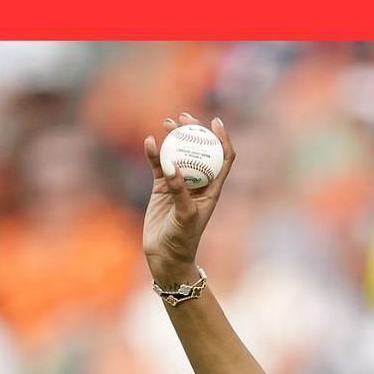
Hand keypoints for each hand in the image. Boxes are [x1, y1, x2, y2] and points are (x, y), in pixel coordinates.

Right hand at [142, 114, 235, 285]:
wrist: (165, 256)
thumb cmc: (182, 240)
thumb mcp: (184, 216)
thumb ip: (179, 191)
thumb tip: (172, 165)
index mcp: (212, 188)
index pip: (223, 157)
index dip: (222, 138)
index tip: (215, 122)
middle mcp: (198, 183)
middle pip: (199, 150)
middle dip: (194, 131)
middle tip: (185, 117)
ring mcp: (179, 184)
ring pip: (178, 154)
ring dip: (174, 138)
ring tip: (167, 123)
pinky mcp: (161, 189)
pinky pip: (159, 166)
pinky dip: (155, 154)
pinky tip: (150, 142)